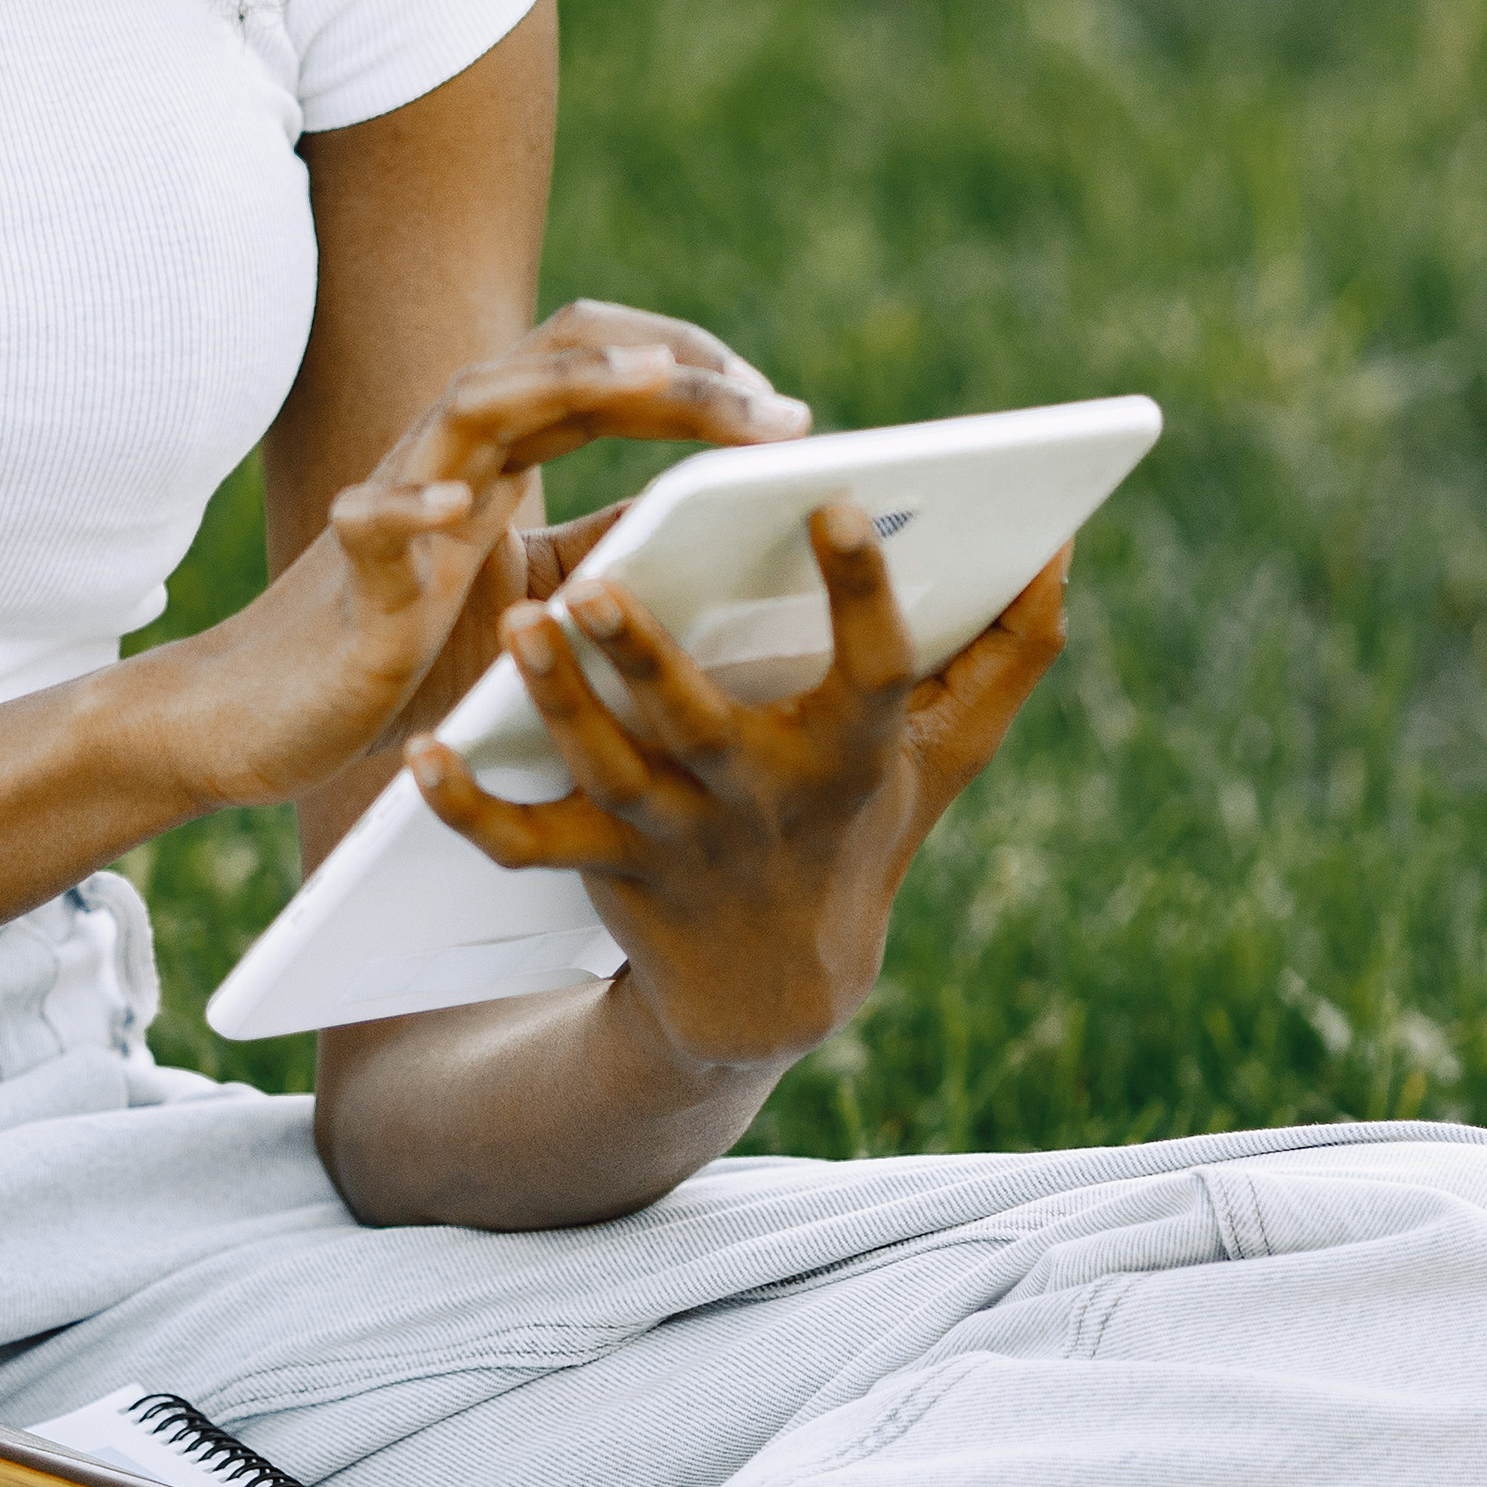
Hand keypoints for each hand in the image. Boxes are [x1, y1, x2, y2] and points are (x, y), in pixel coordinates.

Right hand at [137, 302, 806, 812]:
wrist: (267, 711)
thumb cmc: (405, 651)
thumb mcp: (534, 592)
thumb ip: (607, 546)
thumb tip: (715, 520)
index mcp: (499, 455)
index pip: (602, 369)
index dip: (695, 369)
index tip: (786, 412)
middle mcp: (451, 456)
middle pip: (560, 361)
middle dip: (671, 366)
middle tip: (775, 404)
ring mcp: (396, 501)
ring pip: (471, 401)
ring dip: (565, 384)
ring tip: (649, 384)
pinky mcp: (348, 574)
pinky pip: (370, 520)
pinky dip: (409, 505)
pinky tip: (457, 510)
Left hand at [409, 506, 1068, 1070]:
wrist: (777, 988)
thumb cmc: (865, 828)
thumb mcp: (948, 754)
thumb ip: (1014, 650)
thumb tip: (1066, 540)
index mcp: (851, 752)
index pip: (873, 667)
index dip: (862, 589)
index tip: (840, 497)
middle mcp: (760, 799)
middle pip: (698, 725)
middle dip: (648, 658)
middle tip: (597, 581)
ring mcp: (676, 840)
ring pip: (605, 771)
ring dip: (558, 705)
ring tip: (517, 624)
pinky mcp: (602, 869)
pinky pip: (525, 848)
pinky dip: (469, 811)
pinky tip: (420, 757)